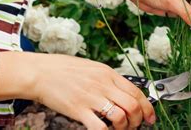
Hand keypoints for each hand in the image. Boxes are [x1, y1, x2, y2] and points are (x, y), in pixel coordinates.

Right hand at [0, 52, 155, 129]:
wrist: (40, 72)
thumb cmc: (62, 69)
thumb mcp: (91, 68)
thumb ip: (107, 79)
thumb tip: (121, 91)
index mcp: (107, 73)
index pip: (136, 91)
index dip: (147, 107)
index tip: (150, 117)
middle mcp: (103, 84)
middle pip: (132, 105)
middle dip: (138, 120)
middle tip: (134, 126)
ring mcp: (91, 97)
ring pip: (120, 117)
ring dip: (124, 128)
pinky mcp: (79, 110)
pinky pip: (100, 127)